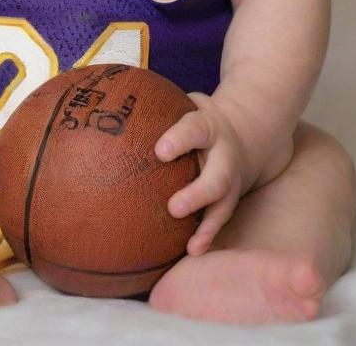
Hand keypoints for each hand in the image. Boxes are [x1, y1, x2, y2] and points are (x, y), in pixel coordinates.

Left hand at [154, 91, 249, 255]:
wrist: (243, 132)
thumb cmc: (196, 120)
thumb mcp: (186, 105)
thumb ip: (158, 107)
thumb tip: (112, 108)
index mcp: (208, 126)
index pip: (193, 130)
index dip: (178, 140)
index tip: (159, 152)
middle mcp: (224, 155)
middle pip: (216, 176)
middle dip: (197, 194)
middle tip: (173, 208)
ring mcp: (231, 181)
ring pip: (223, 204)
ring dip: (207, 225)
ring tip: (191, 244)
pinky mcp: (230, 200)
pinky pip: (220, 219)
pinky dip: (208, 236)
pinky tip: (192, 251)